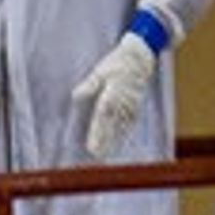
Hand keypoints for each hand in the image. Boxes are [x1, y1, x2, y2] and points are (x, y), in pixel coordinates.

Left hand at [77, 32, 155, 156]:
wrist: (139, 58)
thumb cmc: (116, 63)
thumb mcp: (99, 71)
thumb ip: (89, 85)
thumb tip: (75, 96)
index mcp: (112, 93)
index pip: (102, 117)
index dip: (97, 133)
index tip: (91, 146)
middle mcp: (122, 102)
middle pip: (111, 126)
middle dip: (103, 141)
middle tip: (95, 156)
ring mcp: (131, 105)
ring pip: (121, 127)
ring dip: (112, 141)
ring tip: (103, 154)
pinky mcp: (136, 106)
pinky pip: (129, 123)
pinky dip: (123, 134)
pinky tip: (117, 144)